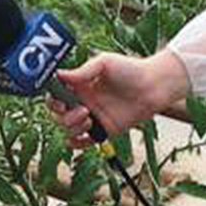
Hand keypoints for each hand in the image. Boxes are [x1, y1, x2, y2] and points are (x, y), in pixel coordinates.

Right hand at [45, 50, 190, 148]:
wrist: (153, 86)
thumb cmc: (131, 69)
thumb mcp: (104, 63)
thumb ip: (82, 71)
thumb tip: (59, 75)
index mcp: (80, 85)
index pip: (56, 95)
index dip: (52, 99)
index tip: (58, 100)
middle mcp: (84, 101)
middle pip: (58, 114)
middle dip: (63, 115)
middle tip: (82, 109)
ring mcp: (93, 117)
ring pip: (68, 128)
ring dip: (73, 126)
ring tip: (89, 118)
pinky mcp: (104, 130)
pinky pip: (83, 142)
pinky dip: (77, 142)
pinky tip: (83, 136)